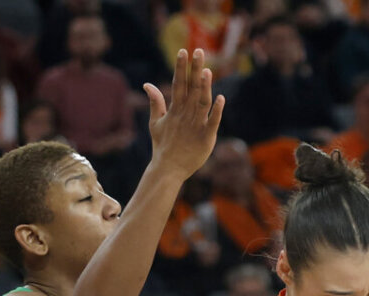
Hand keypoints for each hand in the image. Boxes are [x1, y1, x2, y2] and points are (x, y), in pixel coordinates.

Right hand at [144, 49, 224, 179]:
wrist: (168, 170)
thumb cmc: (163, 146)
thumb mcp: (155, 123)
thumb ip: (155, 103)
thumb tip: (147, 84)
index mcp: (175, 110)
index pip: (178, 84)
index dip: (181, 68)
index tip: (183, 51)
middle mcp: (186, 115)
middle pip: (191, 89)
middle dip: (194, 70)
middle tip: (198, 51)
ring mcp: (196, 126)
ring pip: (202, 103)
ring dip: (204, 87)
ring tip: (207, 71)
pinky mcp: (206, 138)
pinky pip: (213, 123)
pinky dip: (217, 112)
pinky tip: (221, 99)